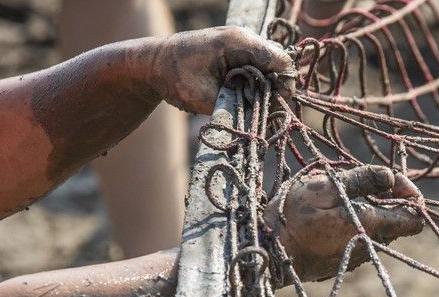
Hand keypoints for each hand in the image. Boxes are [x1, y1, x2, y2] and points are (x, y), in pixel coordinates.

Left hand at [146, 26, 295, 113]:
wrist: (154, 63)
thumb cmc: (175, 77)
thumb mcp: (205, 97)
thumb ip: (236, 105)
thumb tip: (263, 116)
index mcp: (238, 42)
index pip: (280, 61)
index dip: (284, 87)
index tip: (277, 109)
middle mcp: (244, 38)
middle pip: (279, 65)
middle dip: (276, 90)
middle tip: (264, 112)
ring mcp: (241, 43)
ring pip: (270, 68)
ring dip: (266, 89)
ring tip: (253, 107)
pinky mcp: (237, 52)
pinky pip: (259, 69)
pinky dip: (257, 85)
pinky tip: (246, 98)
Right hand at [265, 166, 424, 281]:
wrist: (269, 252)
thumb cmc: (295, 217)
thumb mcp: (327, 186)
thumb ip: (363, 180)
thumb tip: (390, 177)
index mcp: (371, 226)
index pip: (414, 220)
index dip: (412, 196)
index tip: (393, 181)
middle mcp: (370, 246)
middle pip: (397, 224)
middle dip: (388, 201)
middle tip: (363, 184)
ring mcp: (357, 258)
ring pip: (378, 232)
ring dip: (369, 213)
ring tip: (342, 200)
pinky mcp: (343, 264)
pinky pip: (360, 241)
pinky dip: (355, 226)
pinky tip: (332, 217)